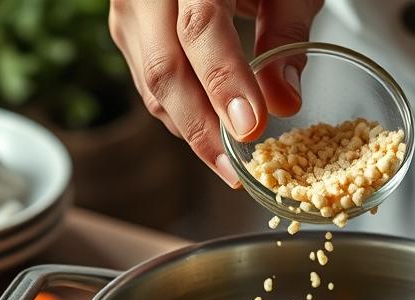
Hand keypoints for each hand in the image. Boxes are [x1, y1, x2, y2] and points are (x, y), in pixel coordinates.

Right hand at [109, 0, 322, 185]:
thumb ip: (287, 33)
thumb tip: (283, 102)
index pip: (200, 27)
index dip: (224, 81)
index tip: (250, 128)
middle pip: (164, 67)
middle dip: (201, 127)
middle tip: (235, 169)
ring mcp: (130, 10)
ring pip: (152, 83)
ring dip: (191, 127)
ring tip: (228, 160)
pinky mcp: (128, 30)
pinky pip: (148, 83)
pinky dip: (181, 113)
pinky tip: (210, 132)